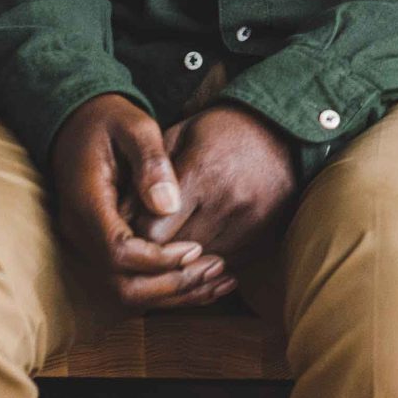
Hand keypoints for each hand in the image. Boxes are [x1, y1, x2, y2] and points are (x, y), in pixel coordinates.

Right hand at [48, 93, 233, 309]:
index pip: (119, 253)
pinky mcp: (99, 248)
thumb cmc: (109, 120)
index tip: (197, 248)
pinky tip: (202, 281)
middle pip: (121, 285)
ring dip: (172, 294)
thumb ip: (151, 163)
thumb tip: (169, 206)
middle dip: (171, 284)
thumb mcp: (134, 126)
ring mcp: (86, 244)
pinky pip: (128, 281)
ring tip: (218, 280)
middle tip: (216, 268)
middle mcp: (80, 232)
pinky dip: (164, 287)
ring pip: (125, 293)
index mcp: (87, 203)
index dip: (160, 259)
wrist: (78, 122)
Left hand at [144, 104, 300, 270]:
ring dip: (181, 262)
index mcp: (202, 173)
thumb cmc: (217, 132)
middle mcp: (228, 202)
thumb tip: (117, 222)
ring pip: (200, 266)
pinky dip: (208, 262)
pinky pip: (226, 266)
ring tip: (170, 248)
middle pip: (174, 254)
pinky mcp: (264, 236)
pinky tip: (199, 247)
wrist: (280, 131)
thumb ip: (145, 178)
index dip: (134, 237)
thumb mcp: (176, 138)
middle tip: (143, 246)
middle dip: (154, 254)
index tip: (128, 232)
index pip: (152, 232)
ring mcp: (250, 223)